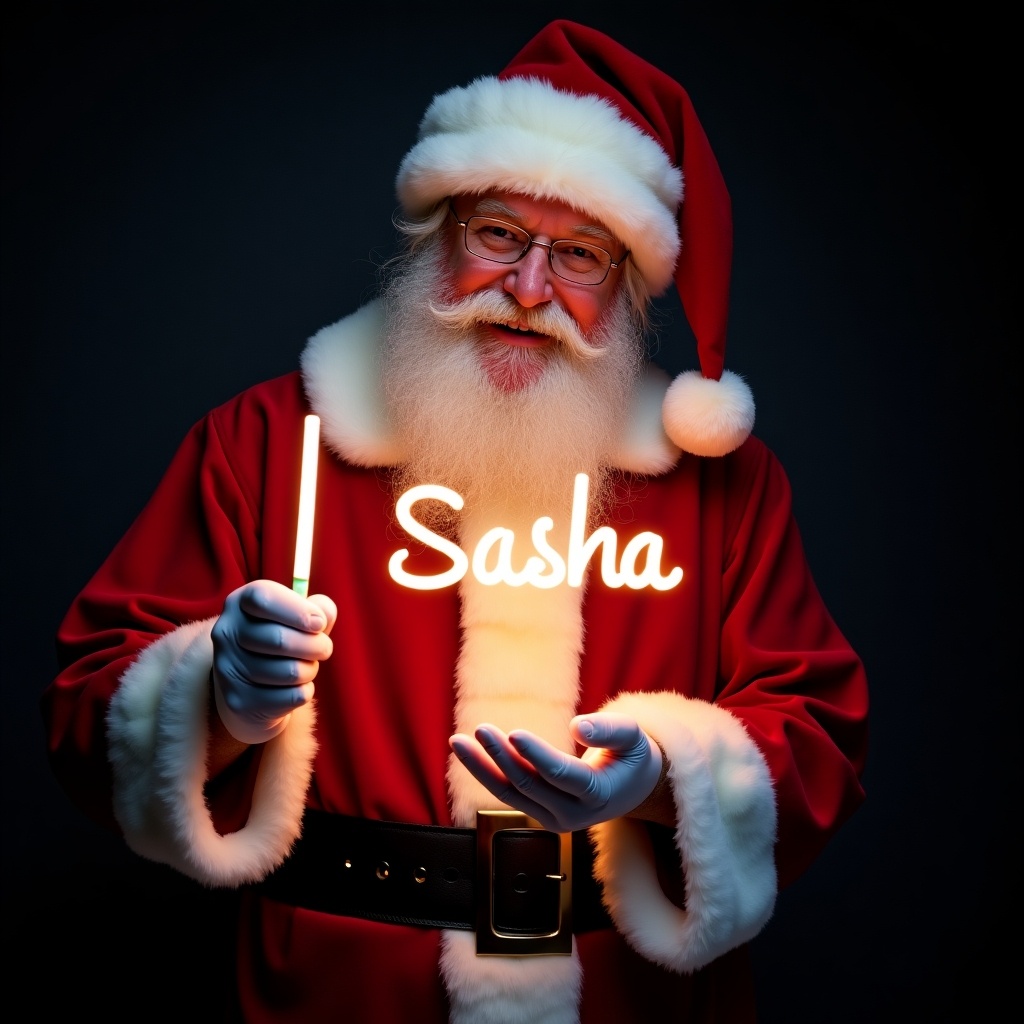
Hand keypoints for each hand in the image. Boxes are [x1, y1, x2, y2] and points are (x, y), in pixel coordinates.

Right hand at [211, 579, 335, 744]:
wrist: (253, 686)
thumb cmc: (283, 639)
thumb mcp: (299, 616)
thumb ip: (318, 609)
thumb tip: (324, 615)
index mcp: (240, 602)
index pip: (264, 598)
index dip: (298, 610)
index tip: (319, 623)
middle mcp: (226, 632)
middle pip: (280, 639)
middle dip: (316, 645)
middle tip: (324, 648)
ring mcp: (227, 668)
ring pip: (290, 671)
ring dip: (310, 669)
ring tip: (307, 666)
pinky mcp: (239, 700)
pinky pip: (291, 697)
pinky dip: (305, 691)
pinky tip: (296, 687)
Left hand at [449, 712, 662, 831]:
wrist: (633, 788)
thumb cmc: (631, 755)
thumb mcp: (632, 737)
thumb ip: (609, 730)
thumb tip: (577, 726)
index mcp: (598, 794)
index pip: (562, 775)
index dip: (537, 755)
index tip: (514, 733)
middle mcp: (574, 815)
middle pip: (529, 785)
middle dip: (502, 757)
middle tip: (480, 729)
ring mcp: (554, 819)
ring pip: (511, 794)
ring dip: (482, 767)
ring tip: (458, 741)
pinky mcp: (539, 815)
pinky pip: (508, 794)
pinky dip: (486, 772)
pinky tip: (468, 751)